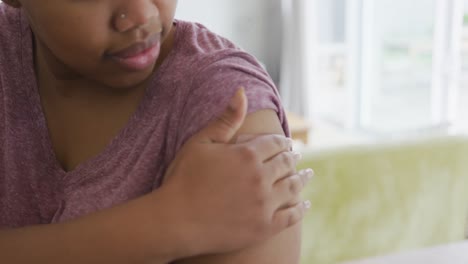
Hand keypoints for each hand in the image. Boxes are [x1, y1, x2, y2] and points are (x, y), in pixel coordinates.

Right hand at [159, 88, 312, 255]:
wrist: (175, 221)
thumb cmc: (184, 178)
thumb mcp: (202, 142)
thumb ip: (226, 119)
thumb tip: (242, 91)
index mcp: (247, 155)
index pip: (274, 144)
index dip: (282, 142)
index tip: (287, 143)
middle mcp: (261, 178)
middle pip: (286, 164)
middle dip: (294, 158)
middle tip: (299, 157)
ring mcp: (264, 204)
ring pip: (293, 187)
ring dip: (303, 179)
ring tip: (308, 175)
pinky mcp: (264, 228)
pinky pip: (291, 216)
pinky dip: (301, 209)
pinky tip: (305, 205)